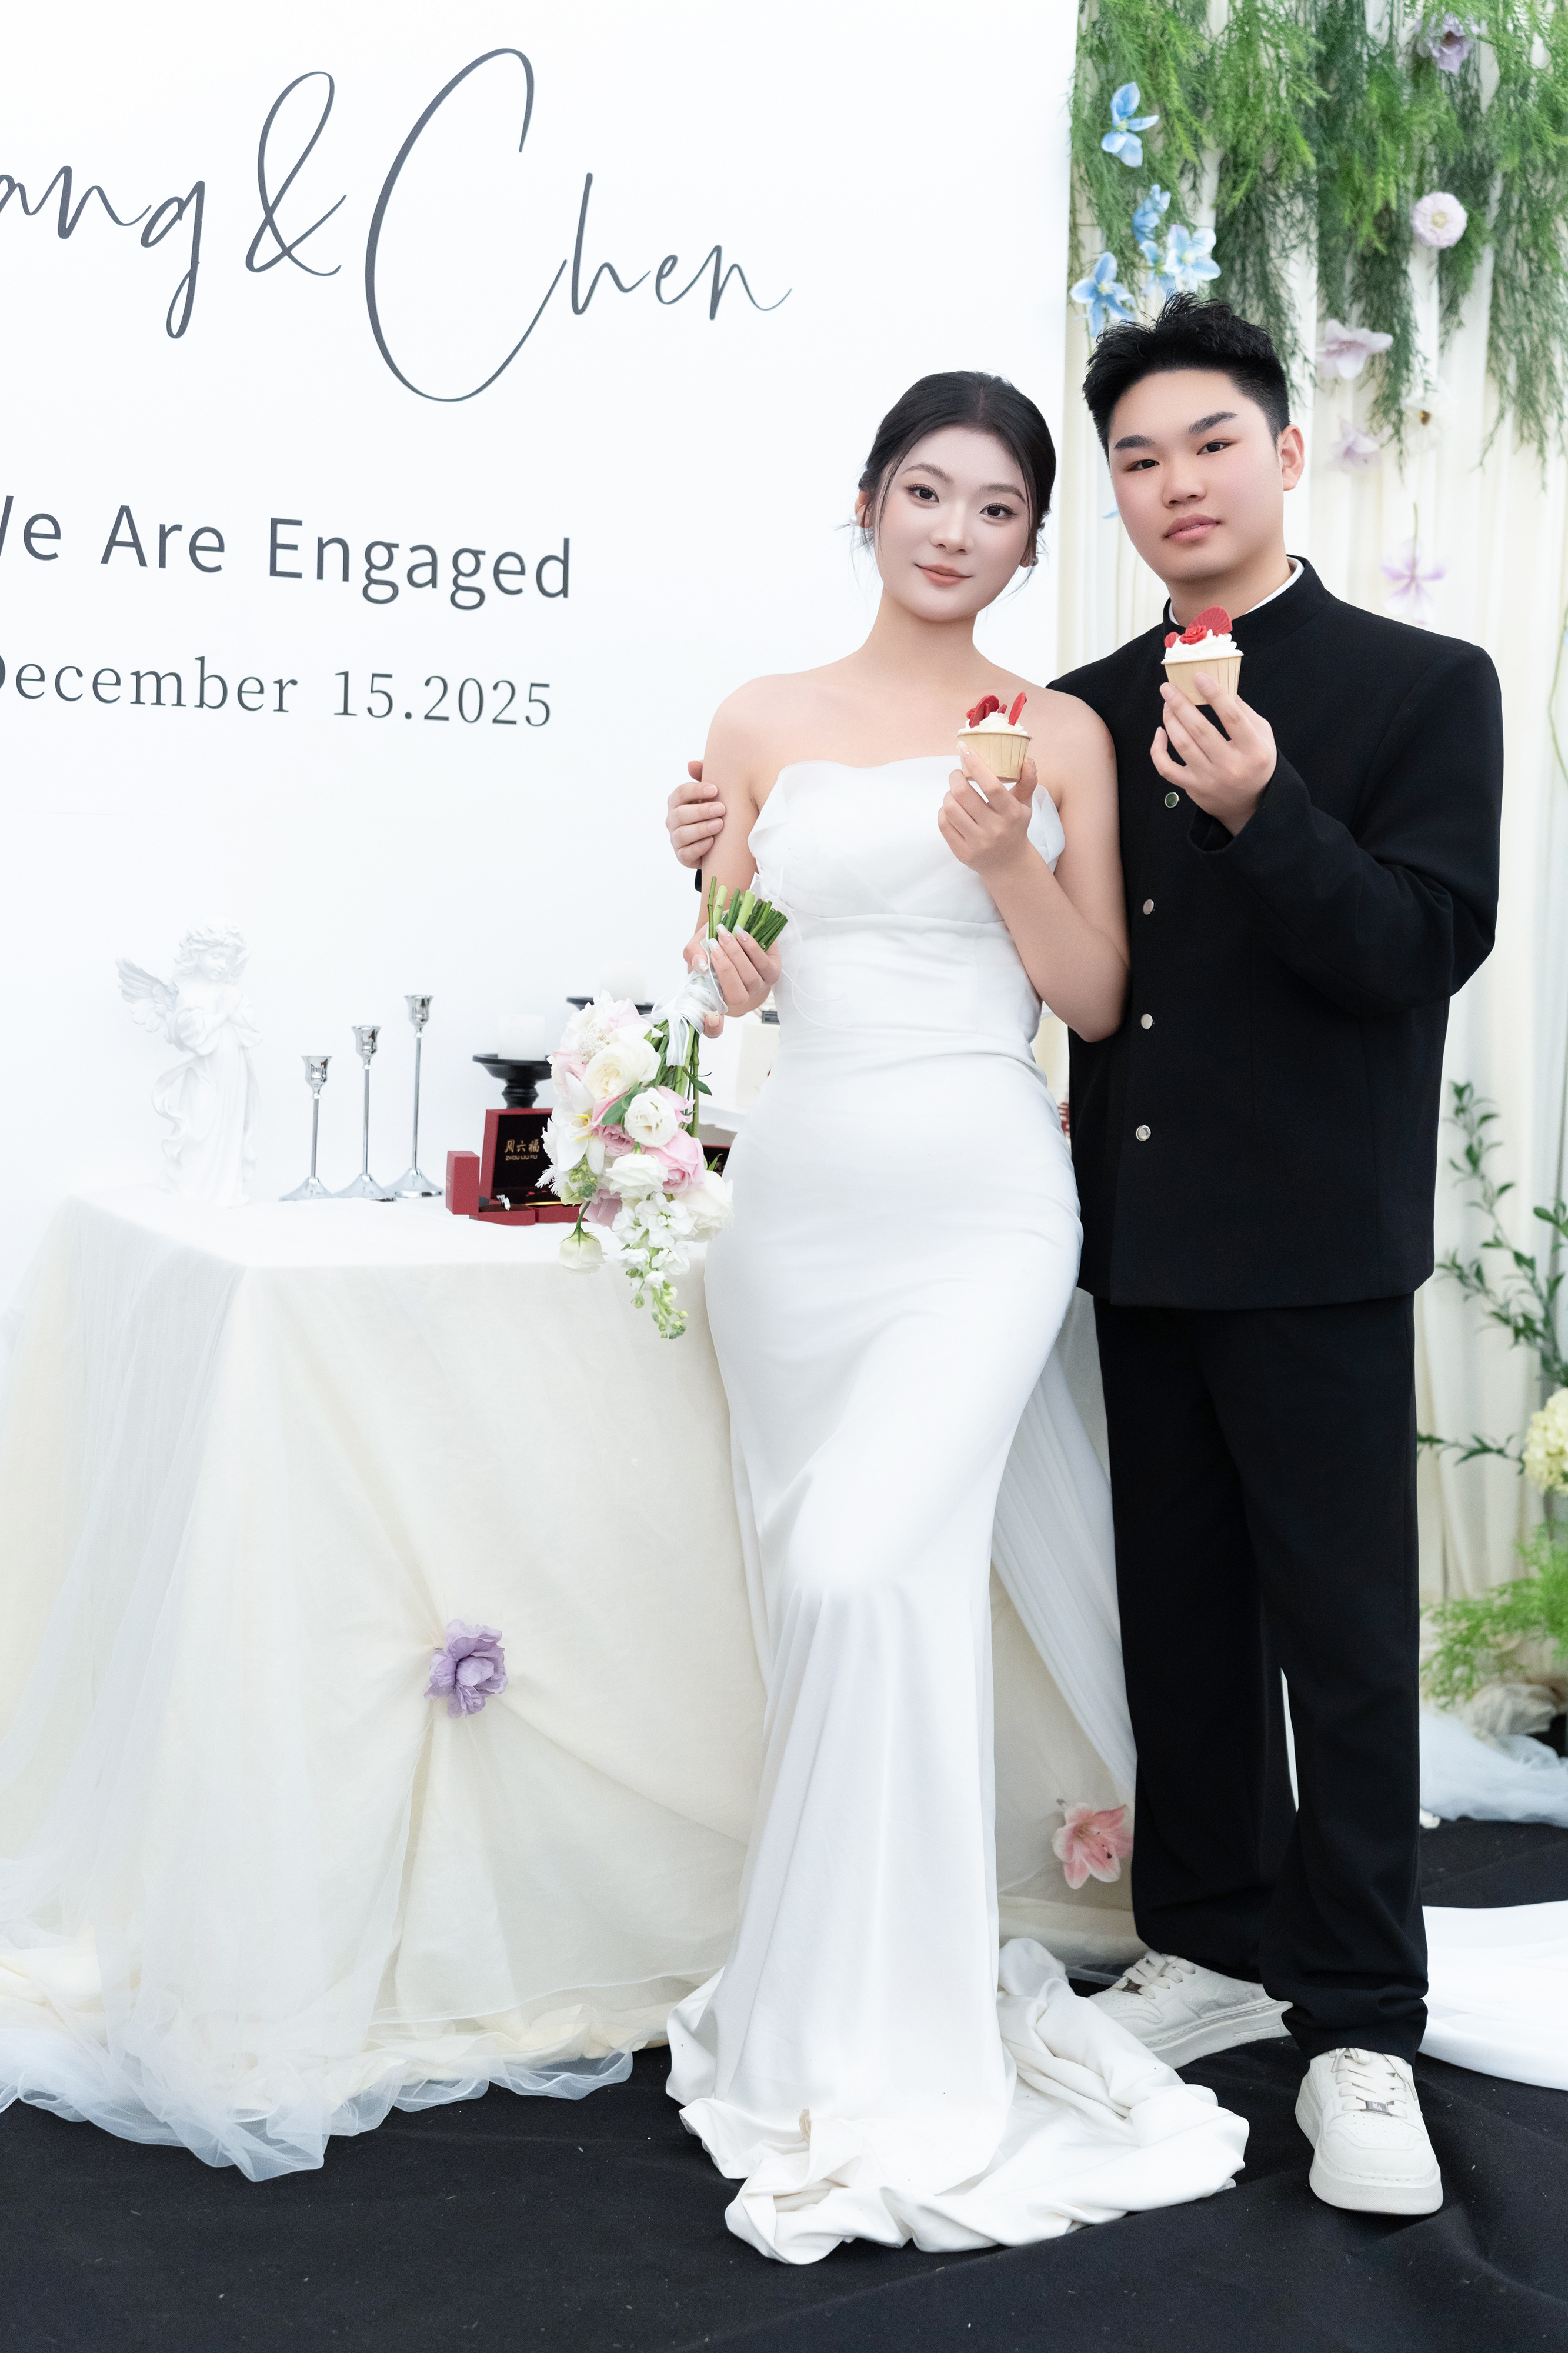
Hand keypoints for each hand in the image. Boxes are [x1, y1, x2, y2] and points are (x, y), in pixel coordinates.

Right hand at [667, 760, 723, 868]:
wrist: (718, 840)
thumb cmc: (712, 809)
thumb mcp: (710, 793)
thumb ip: (703, 776)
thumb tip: (691, 764)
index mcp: (677, 802)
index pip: (680, 793)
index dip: (696, 790)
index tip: (715, 790)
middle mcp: (672, 820)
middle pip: (679, 814)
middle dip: (701, 811)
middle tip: (721, 809)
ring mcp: (676, 839)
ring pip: (682, 835)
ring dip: (701, 829)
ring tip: (719, 824)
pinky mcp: (682, 857)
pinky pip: (686, 854)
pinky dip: (698, 848)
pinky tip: (712, 842)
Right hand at [688, 926, 779, 1033]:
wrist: (736, 928)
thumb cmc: (715, 943)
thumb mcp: (698, 947)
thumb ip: (693, 954)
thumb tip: (701, 964)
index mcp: (718, 999)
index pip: (714, 1027)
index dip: (712, 1027)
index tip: (710, 1018)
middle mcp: (740, 998)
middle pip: (737, 995)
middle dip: (725, 969)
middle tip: (714, 946)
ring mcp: (759, 987)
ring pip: (751, 979)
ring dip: (737, 956)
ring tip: (725, 936)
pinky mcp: (773, 971)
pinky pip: (765, 965)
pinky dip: (752, 949)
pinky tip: (741, 935)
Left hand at [938, 751, 1038, 879]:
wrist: (1009, 864)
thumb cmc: (1015, 827)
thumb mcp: (1025, 805)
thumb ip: (1027, 782)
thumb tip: (1027, 760)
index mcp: (1011, 813)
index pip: (991, 786)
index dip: (976, 765)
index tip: (965, 750)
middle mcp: (994, 829)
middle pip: (963, 794)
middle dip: (955, 778)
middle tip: (957, 774)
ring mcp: (977, 842)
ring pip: (950, 808)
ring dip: (948, 795)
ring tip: (954, 793)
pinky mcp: (962, 853)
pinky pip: (944, 824)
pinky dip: (944, 812)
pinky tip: (951, 810)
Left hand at [1152, 678, 1275, 834]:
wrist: (1250, 804)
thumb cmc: (1256, 762)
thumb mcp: (1262, 736)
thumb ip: (1244, 712)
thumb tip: (1221, 684)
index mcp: (1254, 751)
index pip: (1232, 717)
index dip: (1214, 694)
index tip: (1198, 677)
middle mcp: (1231, 767)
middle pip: (1201, 730)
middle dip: (1181, 704)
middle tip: (1169, 688)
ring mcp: (1209, 779)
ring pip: (1182, 745)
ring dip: (1170, 720)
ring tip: (1167, 704)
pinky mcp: (1193, 788)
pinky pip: (1167, 768)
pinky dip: (1158, 750)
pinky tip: (1160, 732)